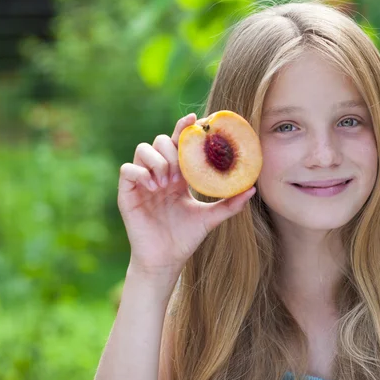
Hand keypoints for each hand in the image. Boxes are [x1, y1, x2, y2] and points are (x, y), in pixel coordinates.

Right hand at [117, 113, 255, 280]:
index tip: (196, 119)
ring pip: (142, 149)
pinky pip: (127, 169)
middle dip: (172, 151)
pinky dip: (141, 173)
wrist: (166, 260)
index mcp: (178, 175)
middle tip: (181, 175)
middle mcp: (159, 173)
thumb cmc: (186, 238)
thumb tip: (252, 189)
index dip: (184, 128)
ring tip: (168, 183)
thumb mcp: (211, 218)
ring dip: (158, 161)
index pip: (178, 142)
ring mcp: (142, 182)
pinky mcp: (127, 193)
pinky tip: (154, 187)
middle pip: (160, 141)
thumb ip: (230, 203)